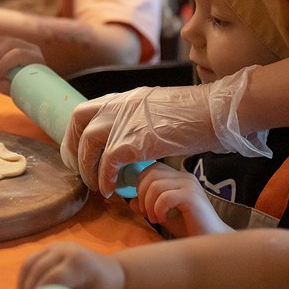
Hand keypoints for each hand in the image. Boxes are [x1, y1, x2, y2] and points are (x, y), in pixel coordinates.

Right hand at [0, 36, 45, 95]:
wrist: (35, 86)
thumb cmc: (28, 91)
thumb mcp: (18, 92)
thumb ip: (6, 88)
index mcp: (36, 59)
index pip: (18, 53)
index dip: (4, 63)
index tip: (0, 76)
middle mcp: (30, 48)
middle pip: (8, 44)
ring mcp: (22, 43)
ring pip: (1, 40)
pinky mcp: (13, 43)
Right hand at [17, 243, 124, 288]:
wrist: (112, 270)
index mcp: (79, 263)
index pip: (53, 278)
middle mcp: (66, 250)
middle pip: (38, 269)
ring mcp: (57, 246)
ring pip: (30, 262)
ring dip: (23, 282)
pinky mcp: (51, 247)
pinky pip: (31, 259)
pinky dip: (25, 274)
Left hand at [62, 66, 268, 196]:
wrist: (215, 112)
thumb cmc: (195, 115)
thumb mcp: (156, 109)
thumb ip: (137, 119)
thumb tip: (129, 134)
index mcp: (123, 97)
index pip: (83, 111)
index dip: (74, 133)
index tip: (76, 152)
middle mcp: (119, 105)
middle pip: (78, 123)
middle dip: (73, 149)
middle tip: (78, 171)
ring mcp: (126, 121)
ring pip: (89, 144)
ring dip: (88, 168)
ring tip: (97, 187)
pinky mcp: (136, 140)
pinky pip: (109, 163)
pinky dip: (106, 178)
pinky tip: (112, 191)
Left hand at [126, 163, 231, 237]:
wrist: (210, 242)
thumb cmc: (190, 229)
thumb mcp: (163, 216)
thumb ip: (148, 206)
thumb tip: (130, 200)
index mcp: (179, 178)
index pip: (152, 168)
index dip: (140, 184)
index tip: (141, 204)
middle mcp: (185, 177)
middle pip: (151, 173)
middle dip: (142, 194)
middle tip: (147, 213)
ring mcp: (189, 185)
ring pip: (155, 185)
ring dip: (149, 205)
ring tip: (156, 219)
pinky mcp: (191, 197)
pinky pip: (164, 197)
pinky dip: (158, 210)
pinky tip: (163, 220)